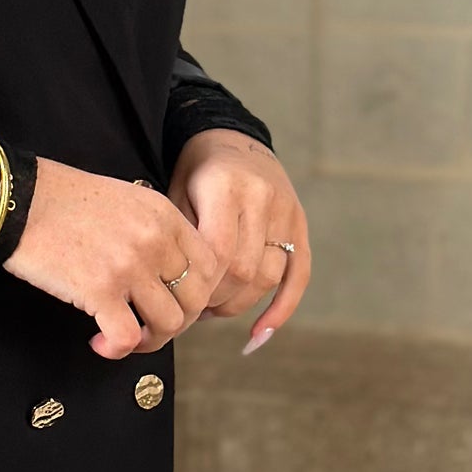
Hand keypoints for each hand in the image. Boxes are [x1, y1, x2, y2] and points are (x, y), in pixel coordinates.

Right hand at [2, 157, 223, 357]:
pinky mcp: (98, 290)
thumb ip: (154, 230)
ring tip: (124, 336)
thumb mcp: (126, 199)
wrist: (19, 199)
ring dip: (148, 340)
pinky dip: (116, 350)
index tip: (176, 303)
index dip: (199, 294)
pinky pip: (127, 337)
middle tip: (150, 327)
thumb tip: (167, 274)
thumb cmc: (63, 199)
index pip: (211, 266)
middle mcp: (154, 240)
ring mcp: (128, 266)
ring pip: (168, 324)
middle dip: (176, 323)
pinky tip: (99, 343)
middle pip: (194, 300)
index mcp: (164, 216)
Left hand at [167, 130, 309, 353]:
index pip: (219, 253)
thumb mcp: (177, 191)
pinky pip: (298, 275)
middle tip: (193, 309)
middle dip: (217, 298)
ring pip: (269, 276)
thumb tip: (171, 292)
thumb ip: (181, 237)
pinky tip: (260, 333)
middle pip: (244, 270)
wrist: (233, 138)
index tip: (179, 298)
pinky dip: (282, 309)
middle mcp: (263, 199)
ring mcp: (287, 212)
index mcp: (227, 188)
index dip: (200, 285)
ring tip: (214, 311)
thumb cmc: (196, 172)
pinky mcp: (300, 225)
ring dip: (240, 305)